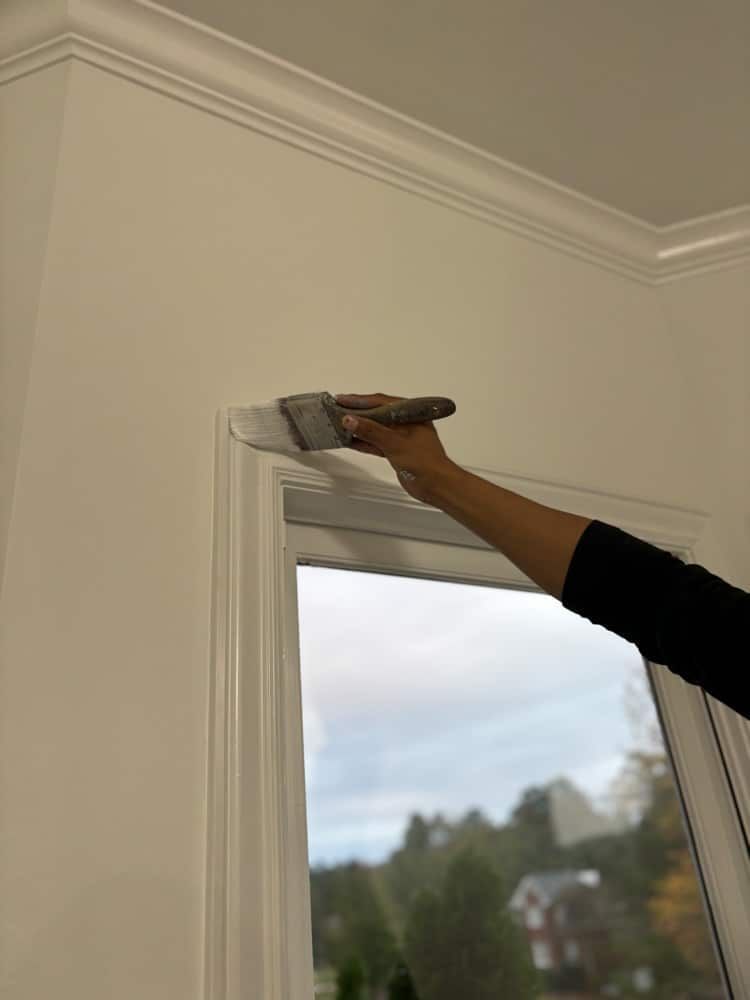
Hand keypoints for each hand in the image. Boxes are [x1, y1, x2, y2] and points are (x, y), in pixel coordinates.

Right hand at [335, 392, 455, 504]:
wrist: (436, 485)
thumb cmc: (427, 462)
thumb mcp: (395, 443)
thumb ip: (372, 431)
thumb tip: (351, 420)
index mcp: (410, 414)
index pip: (380, 402)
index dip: (360, 401)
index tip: (342, 400)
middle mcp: (406, 423)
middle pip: (376, 414)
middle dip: (357, 412)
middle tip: (338, 410)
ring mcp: (401, 437)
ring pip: (375, 429)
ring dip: (358, 427)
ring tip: (340, 424)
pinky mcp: (397, 452)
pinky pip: (376, 443)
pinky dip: (363, 442)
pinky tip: (350, 440)